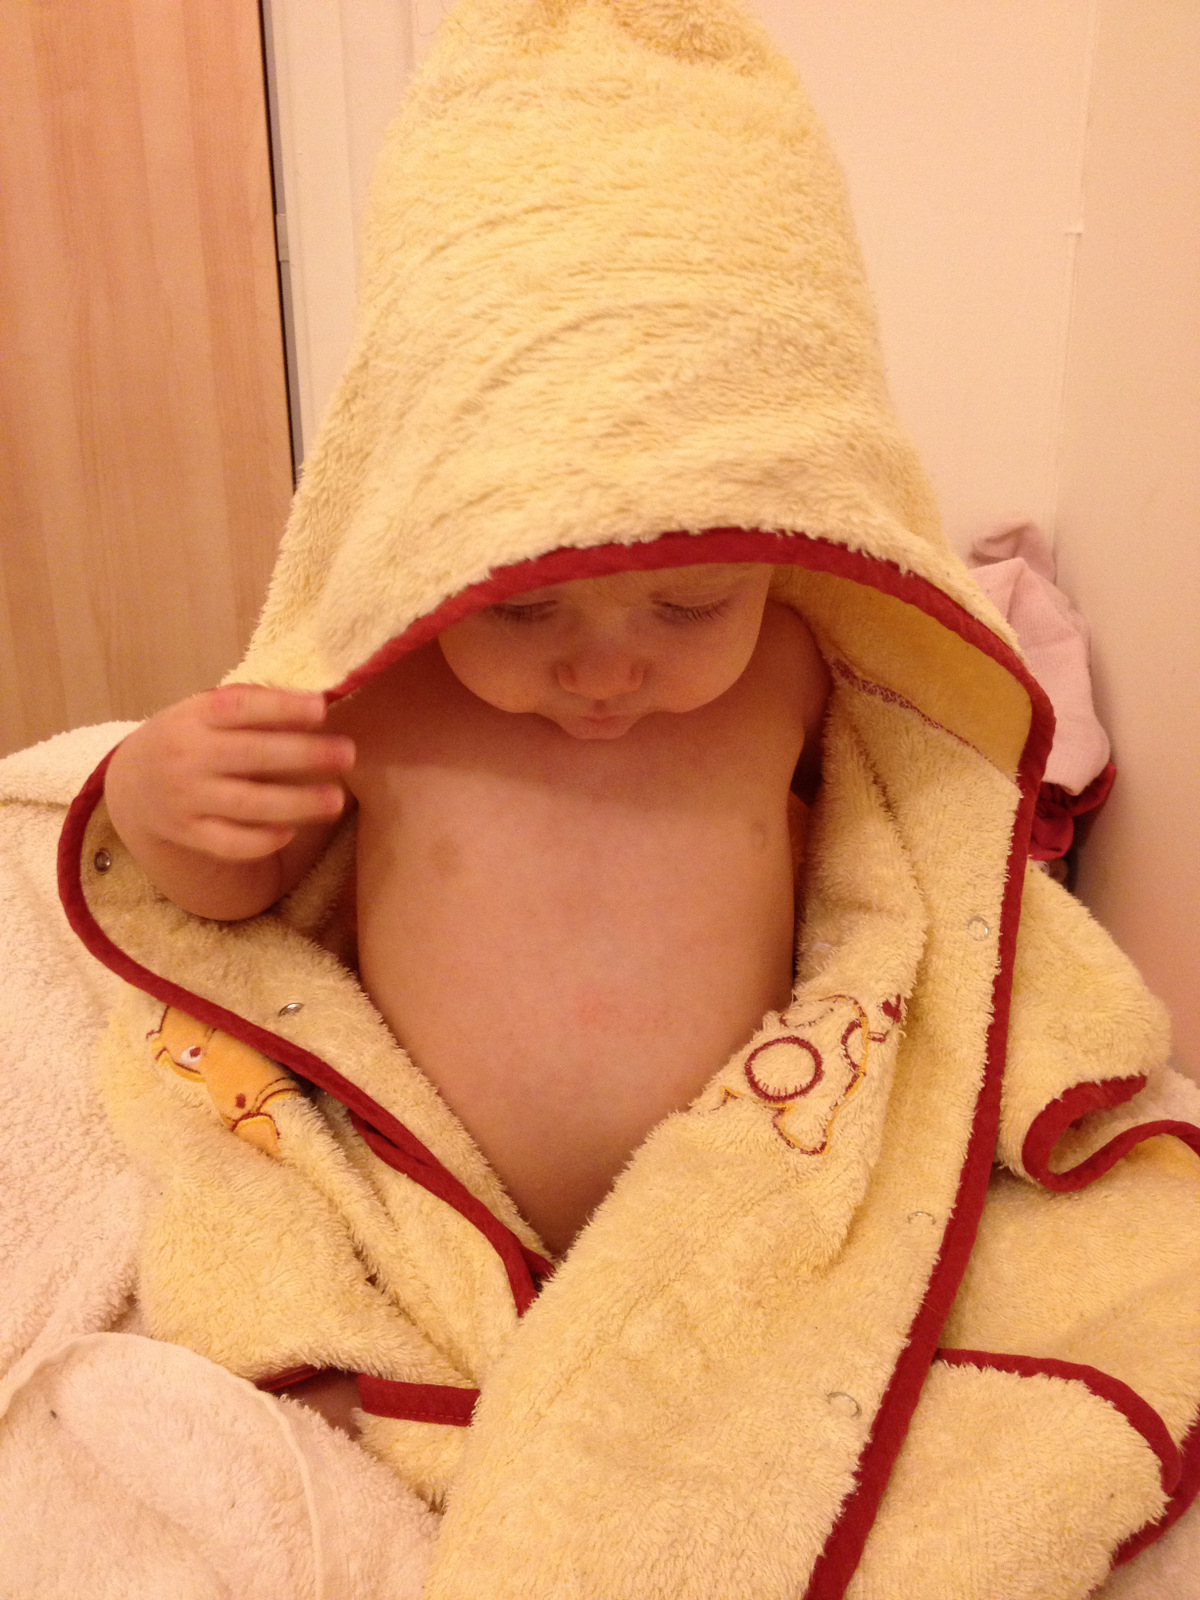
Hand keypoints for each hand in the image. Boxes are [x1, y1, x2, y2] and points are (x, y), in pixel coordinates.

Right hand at [106, 685, 355, 863]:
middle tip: (348, 754)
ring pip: (248, 804)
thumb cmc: (191, 737)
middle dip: (305, 755)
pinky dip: (262, 840)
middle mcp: (187, 756)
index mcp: (194, 716)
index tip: (322, 708)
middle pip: (252, 755)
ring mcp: (185, 798)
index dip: (282, 707)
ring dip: (298, 803)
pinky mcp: (187, 833)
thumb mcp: (205, 710)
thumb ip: (251, 706)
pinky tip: (291, 831)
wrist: (131, 781)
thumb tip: (317, 704)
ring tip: (336, 800)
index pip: (240, 707)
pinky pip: (230, 843)